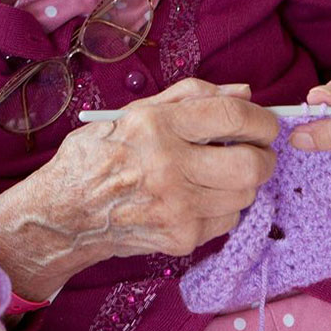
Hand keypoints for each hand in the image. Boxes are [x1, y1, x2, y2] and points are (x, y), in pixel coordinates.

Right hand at [0, 77, 278, 301]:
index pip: (232, 118)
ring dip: (242, 181)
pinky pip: (228, 219)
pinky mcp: (180, 237)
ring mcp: (176, 208)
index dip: (261, 119)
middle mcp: (167, 167)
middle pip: (251, 164)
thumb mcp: (133, 112)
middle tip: (255, 149)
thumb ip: (190, 96)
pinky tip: (198, 196)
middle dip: (264, 154)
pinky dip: (223, 206)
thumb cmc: (97, 155)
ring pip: (245, 194)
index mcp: (155, 126)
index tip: (265, 123)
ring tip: (217, 172)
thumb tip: (243, 93)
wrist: (65, 213)